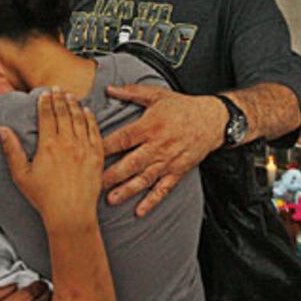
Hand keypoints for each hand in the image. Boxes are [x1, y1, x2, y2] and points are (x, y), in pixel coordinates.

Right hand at [0, 90, 103, 225]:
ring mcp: (84, 148)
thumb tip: (2, 129)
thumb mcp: (21, 175)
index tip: (44, 93)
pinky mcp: (97, 155)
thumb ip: (12, 150)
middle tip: (57, 89)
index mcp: (48, 145)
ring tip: (70, 96)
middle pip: (63, 113)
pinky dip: (91, 118)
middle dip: (60, 98)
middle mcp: (68, 142)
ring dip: (74, 105)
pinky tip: (88, 112)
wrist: (71, 213)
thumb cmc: (44, 198)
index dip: (45, 102)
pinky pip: (94, 131)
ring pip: (79, 119)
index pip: (46, 116)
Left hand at [102, 84, 226, 216]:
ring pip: (145, 179)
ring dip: (128, 190)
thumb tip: (109, 88)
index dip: (105, 147)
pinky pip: (164, 189)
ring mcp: (168, 161)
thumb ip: (132, 92)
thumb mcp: (157, 94)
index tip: (88, 154)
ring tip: (111, 199)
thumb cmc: (183, 107)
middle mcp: (158, 146)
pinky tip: (140, 211)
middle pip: (131, 163)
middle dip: (111, 175)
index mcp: (150, 126)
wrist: (213, 120)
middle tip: (93, 184)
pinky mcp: (178, 171)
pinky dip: (152, 201)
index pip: (123, 138)